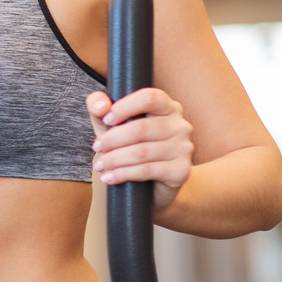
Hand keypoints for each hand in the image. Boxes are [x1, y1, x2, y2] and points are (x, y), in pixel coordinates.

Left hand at [87, 88, 194, 211]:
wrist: (151, 183)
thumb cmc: (129, 145)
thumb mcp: (111, 124)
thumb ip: (100, 107)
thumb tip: (101, 106)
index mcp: (166, 106)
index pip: (149, 98)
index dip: (125, 107)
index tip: (106, 119)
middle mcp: (180, 125)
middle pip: (141, 128)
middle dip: (113, 139)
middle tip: (96, 147)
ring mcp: (184, 148)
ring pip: (142, 152)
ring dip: (114, 159)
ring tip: (100, 165)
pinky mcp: (181, 171)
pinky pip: (147, 170)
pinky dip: (123, 174)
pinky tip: (109, 177)